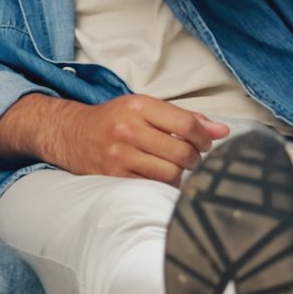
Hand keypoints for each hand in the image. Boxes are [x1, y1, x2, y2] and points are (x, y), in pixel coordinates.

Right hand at [59, 95, 230, 185]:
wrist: (70, 133)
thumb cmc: (112, 120)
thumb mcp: (144, 108)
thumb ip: (184, 118)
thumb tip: (222, 131)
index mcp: (139, 106)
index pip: (187, 125)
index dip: (205, 138)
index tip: (205, 142)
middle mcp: (128, 129)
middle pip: (182, 153)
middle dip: (194, 158)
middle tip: (190, 157)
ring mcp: (120, 155)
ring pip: (171, 173)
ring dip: (180, 174)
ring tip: (173, 167)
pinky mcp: (113, 176)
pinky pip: (153, 186)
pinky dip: (162, 184)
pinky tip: (158, 176)